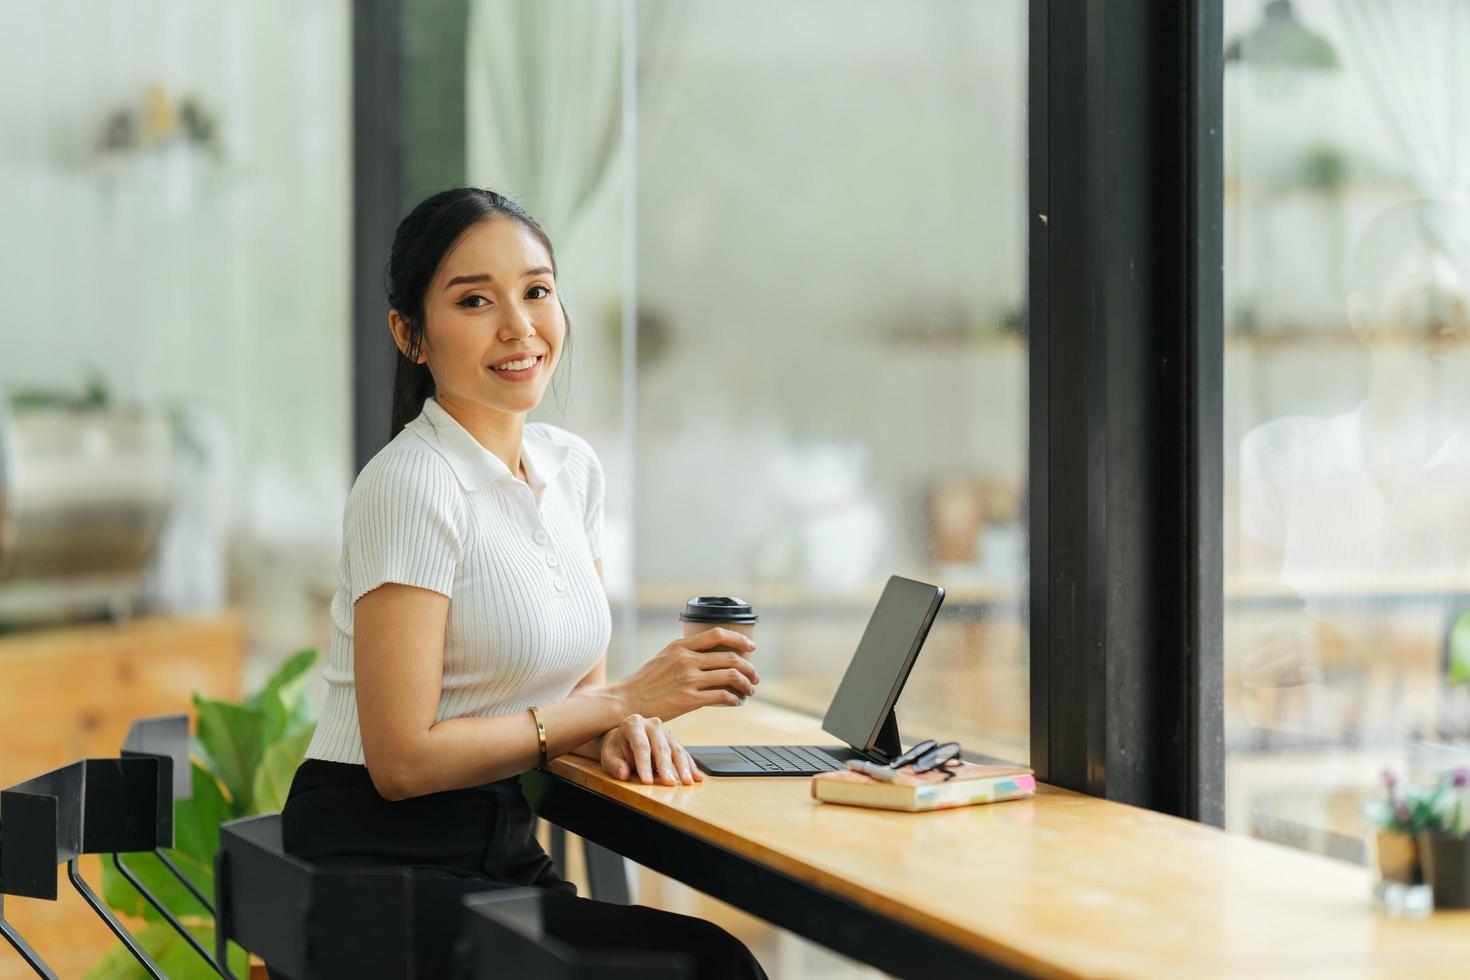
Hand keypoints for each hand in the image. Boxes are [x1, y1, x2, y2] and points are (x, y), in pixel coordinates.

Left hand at [600, 713, 704, 784]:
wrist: (623, 740)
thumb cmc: (616, 748)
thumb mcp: (609, 757)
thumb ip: (614, 765)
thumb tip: (623, 773)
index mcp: (633, 724)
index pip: (641, 745)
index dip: (644, 764)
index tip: (647, 781)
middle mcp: (652, 724)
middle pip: (661, 746)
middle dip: (666, 767)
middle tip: (669, 783)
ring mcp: (665, 731)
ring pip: (676, 749)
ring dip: (684, 767)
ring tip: (688, 782)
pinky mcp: (673, 740)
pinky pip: (684, 753)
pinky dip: (691, 766)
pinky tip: (697, 777)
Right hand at [608, 627, 759, 720]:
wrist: (626, 701)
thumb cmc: (644, 682)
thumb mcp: (663, 657)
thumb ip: (684, 654)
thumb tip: (708, 656)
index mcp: (680, 646)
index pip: (717, 635)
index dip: (739, 639)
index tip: (751, 647)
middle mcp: (686, 659)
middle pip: (730, 657)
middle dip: (749, 667)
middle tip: (755, 676)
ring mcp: (688, 679)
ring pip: (731, 676)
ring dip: (746, 684)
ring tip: (750, 690)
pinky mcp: (689, 699)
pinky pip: (722, 696)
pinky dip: (734, 699)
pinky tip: (736, 702)